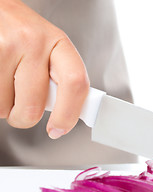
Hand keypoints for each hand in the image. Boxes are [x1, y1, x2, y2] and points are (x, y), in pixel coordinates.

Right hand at [0, 0, 88, 138]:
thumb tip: (68, 113)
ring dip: (4, 105)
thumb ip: (60, 78)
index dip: (69, 114)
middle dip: (23, 118)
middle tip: (20, 109)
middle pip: (33, 106)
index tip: (59, 129)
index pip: (76, 83)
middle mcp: (34, 43)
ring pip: (4, 107)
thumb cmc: (21, 32)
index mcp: (59, 43)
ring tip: (5, 82)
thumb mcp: (49, 47)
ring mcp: (6, 47)